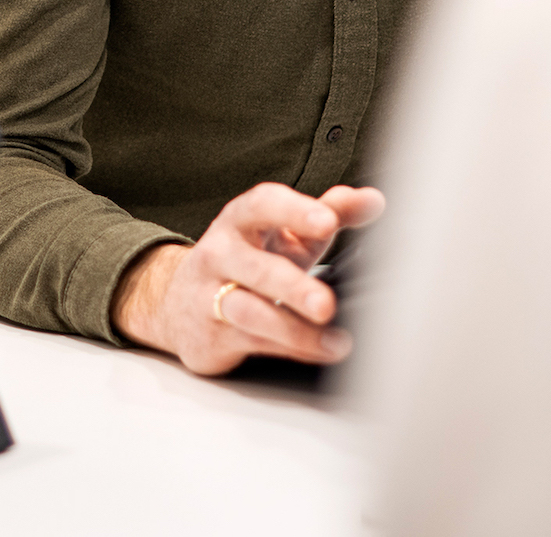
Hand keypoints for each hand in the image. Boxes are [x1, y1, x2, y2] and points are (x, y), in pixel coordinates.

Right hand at [111, 182, 384, 375]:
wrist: (177, 302)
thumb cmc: (247, 261)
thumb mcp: (284, 235)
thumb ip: (328, 214)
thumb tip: (373, 200)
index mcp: (240, 221)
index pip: (262, 205)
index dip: (294, 211)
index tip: (327, 222)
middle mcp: (219, 253)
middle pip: (254, 266)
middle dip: (291, 285)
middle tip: (325, 303)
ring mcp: (210, 296)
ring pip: (248, 311)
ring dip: (294, 329)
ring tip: (335, 341)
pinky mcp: (211, 335)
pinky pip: (253, 342)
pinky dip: (291, 349)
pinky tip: (322, 350)